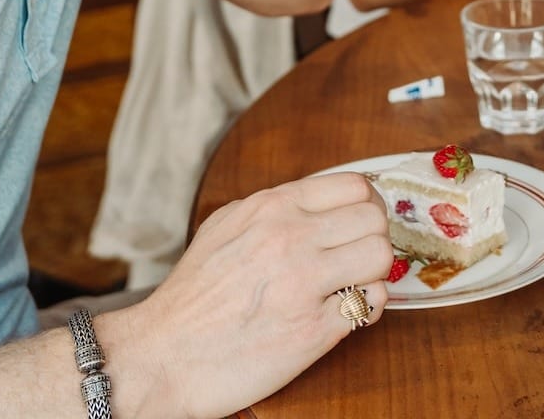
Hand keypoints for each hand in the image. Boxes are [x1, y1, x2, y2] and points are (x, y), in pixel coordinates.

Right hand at [111, 173, 389, 418]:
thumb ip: (271, 208)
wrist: (162, 357)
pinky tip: (343, 314)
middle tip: (357, 259)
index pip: (355, 186)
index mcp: (271, 208)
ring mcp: (303, 284)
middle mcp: (291, 238)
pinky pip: (372, 304)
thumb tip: (317, 202)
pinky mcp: (313, 331)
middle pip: (375, 218)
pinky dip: (365, 309)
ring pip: (381, 257)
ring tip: (351, 286)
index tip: (360, 224)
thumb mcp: (223, 227)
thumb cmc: (190, 297)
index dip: (366, 206)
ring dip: (373, 273)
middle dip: (373, 239)